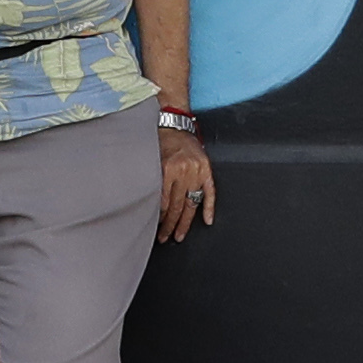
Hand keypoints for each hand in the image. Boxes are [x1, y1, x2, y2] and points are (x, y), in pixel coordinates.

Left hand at [157, 127, 215, 242]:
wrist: (175, 124)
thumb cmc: (161, 141)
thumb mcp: (152, 161)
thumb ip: (154, 182)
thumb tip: (154, 208)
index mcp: (168, 169)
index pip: (165, 202)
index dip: (160, 218)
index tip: (156, 229)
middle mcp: (184, 172)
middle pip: (177, 206)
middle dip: (170, 225)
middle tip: (165, 238)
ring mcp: (197, 172)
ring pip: (191, 203)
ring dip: (185, 222)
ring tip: (179, 235)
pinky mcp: (206, 170)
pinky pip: (210, 192)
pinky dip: (209, 207)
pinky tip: (207, 220)